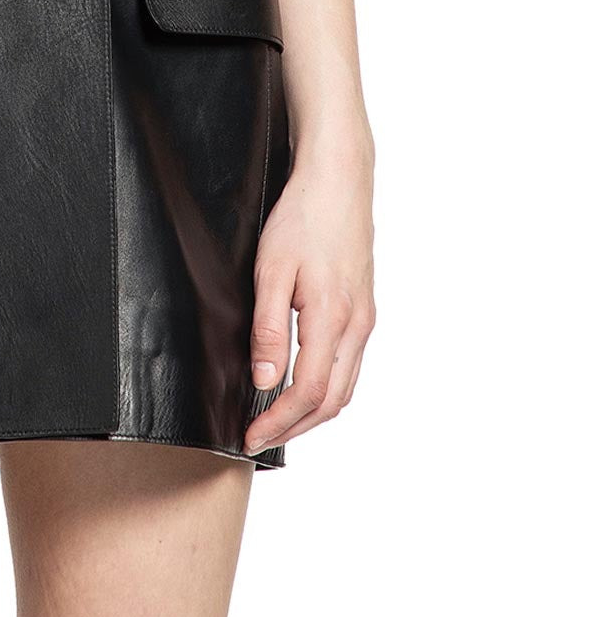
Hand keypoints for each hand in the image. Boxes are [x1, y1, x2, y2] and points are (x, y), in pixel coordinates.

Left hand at [244, 137, 375, 455]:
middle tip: (259, 437)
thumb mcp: (271, 269)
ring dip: (313, 411)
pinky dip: (327, 387)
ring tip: (277, 419)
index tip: (250, 436)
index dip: (279, 422)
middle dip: (295, 427)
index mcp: (333, 319)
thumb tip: (265, 380)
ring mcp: (365, 318)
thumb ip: (269, 328)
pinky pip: (350, 364)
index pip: (309, 393)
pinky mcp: (365, 308)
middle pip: (333, 401)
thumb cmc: (302, 217)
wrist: (339, 179)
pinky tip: (304, 383)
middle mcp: (357, 325)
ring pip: (346, 386)